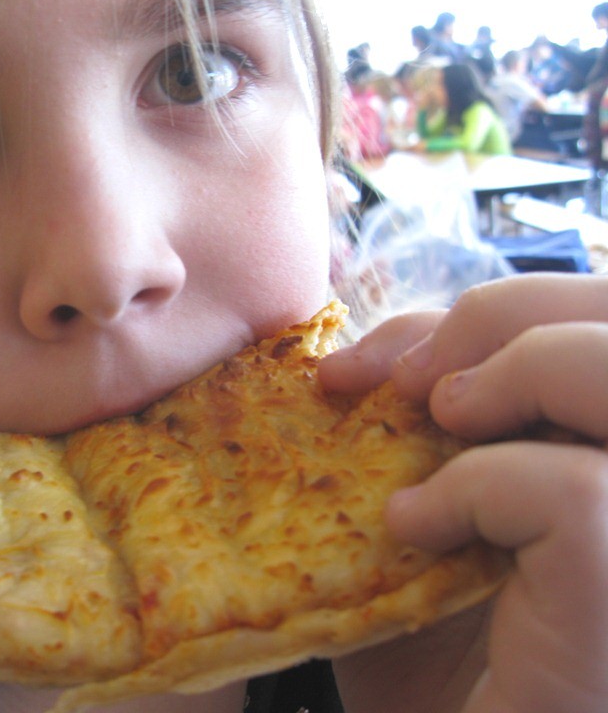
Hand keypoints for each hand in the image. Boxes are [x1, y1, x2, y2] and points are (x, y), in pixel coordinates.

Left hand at [320, 273, 607, 712]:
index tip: (381, 362)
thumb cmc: (428, 656)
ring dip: (521, 373)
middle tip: (410, 383)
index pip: (604, 327)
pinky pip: (580, 496)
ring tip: (438, 424)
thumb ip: (428, 428)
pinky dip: (482, 486)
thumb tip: (387, 350)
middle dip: (515, 317)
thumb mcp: (422, 516)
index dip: (504, 310)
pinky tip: (417, 529)